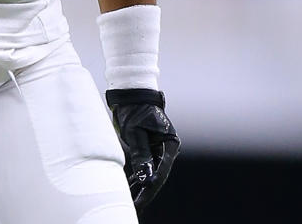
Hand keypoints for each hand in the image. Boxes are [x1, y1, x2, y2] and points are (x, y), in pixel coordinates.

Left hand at [106, 88, 179, 209]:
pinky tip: (131, 187)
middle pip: (158, 175)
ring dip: (141, 186)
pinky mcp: (151, 147)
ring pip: (151, 173)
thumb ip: (141, 155)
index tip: (141, 201)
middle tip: (136, 207)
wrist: (132, 94)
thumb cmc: (134, 109)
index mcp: (170, 143)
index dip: (151, 189)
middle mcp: (167, 147)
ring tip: (132, 201)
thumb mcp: (136, 133)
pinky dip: (139, 176)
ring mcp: (160, 148)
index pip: (161, 172)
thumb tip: (145, 178)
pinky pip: (146, 166)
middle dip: (146, 192)